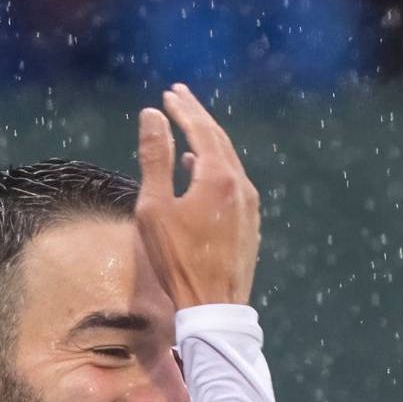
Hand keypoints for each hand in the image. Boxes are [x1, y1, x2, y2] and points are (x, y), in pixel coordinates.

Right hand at [131, 87, 260, 312]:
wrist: (213, 307)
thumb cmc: (178, 260)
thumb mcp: (155, 208)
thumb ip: (155, 157)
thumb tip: (152, 115)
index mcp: (218, 177)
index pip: (201, 129)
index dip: (184, 109)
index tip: (169, 94)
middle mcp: (241, 185)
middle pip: (219, 140)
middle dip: (198, 116)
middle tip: (180, 97)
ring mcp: (249, 206)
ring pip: (229, 161)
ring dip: (207, 140)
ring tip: (188, 126)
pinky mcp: (250, 223)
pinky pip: (233, 182)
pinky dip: (215, 165)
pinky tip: (199, 168)